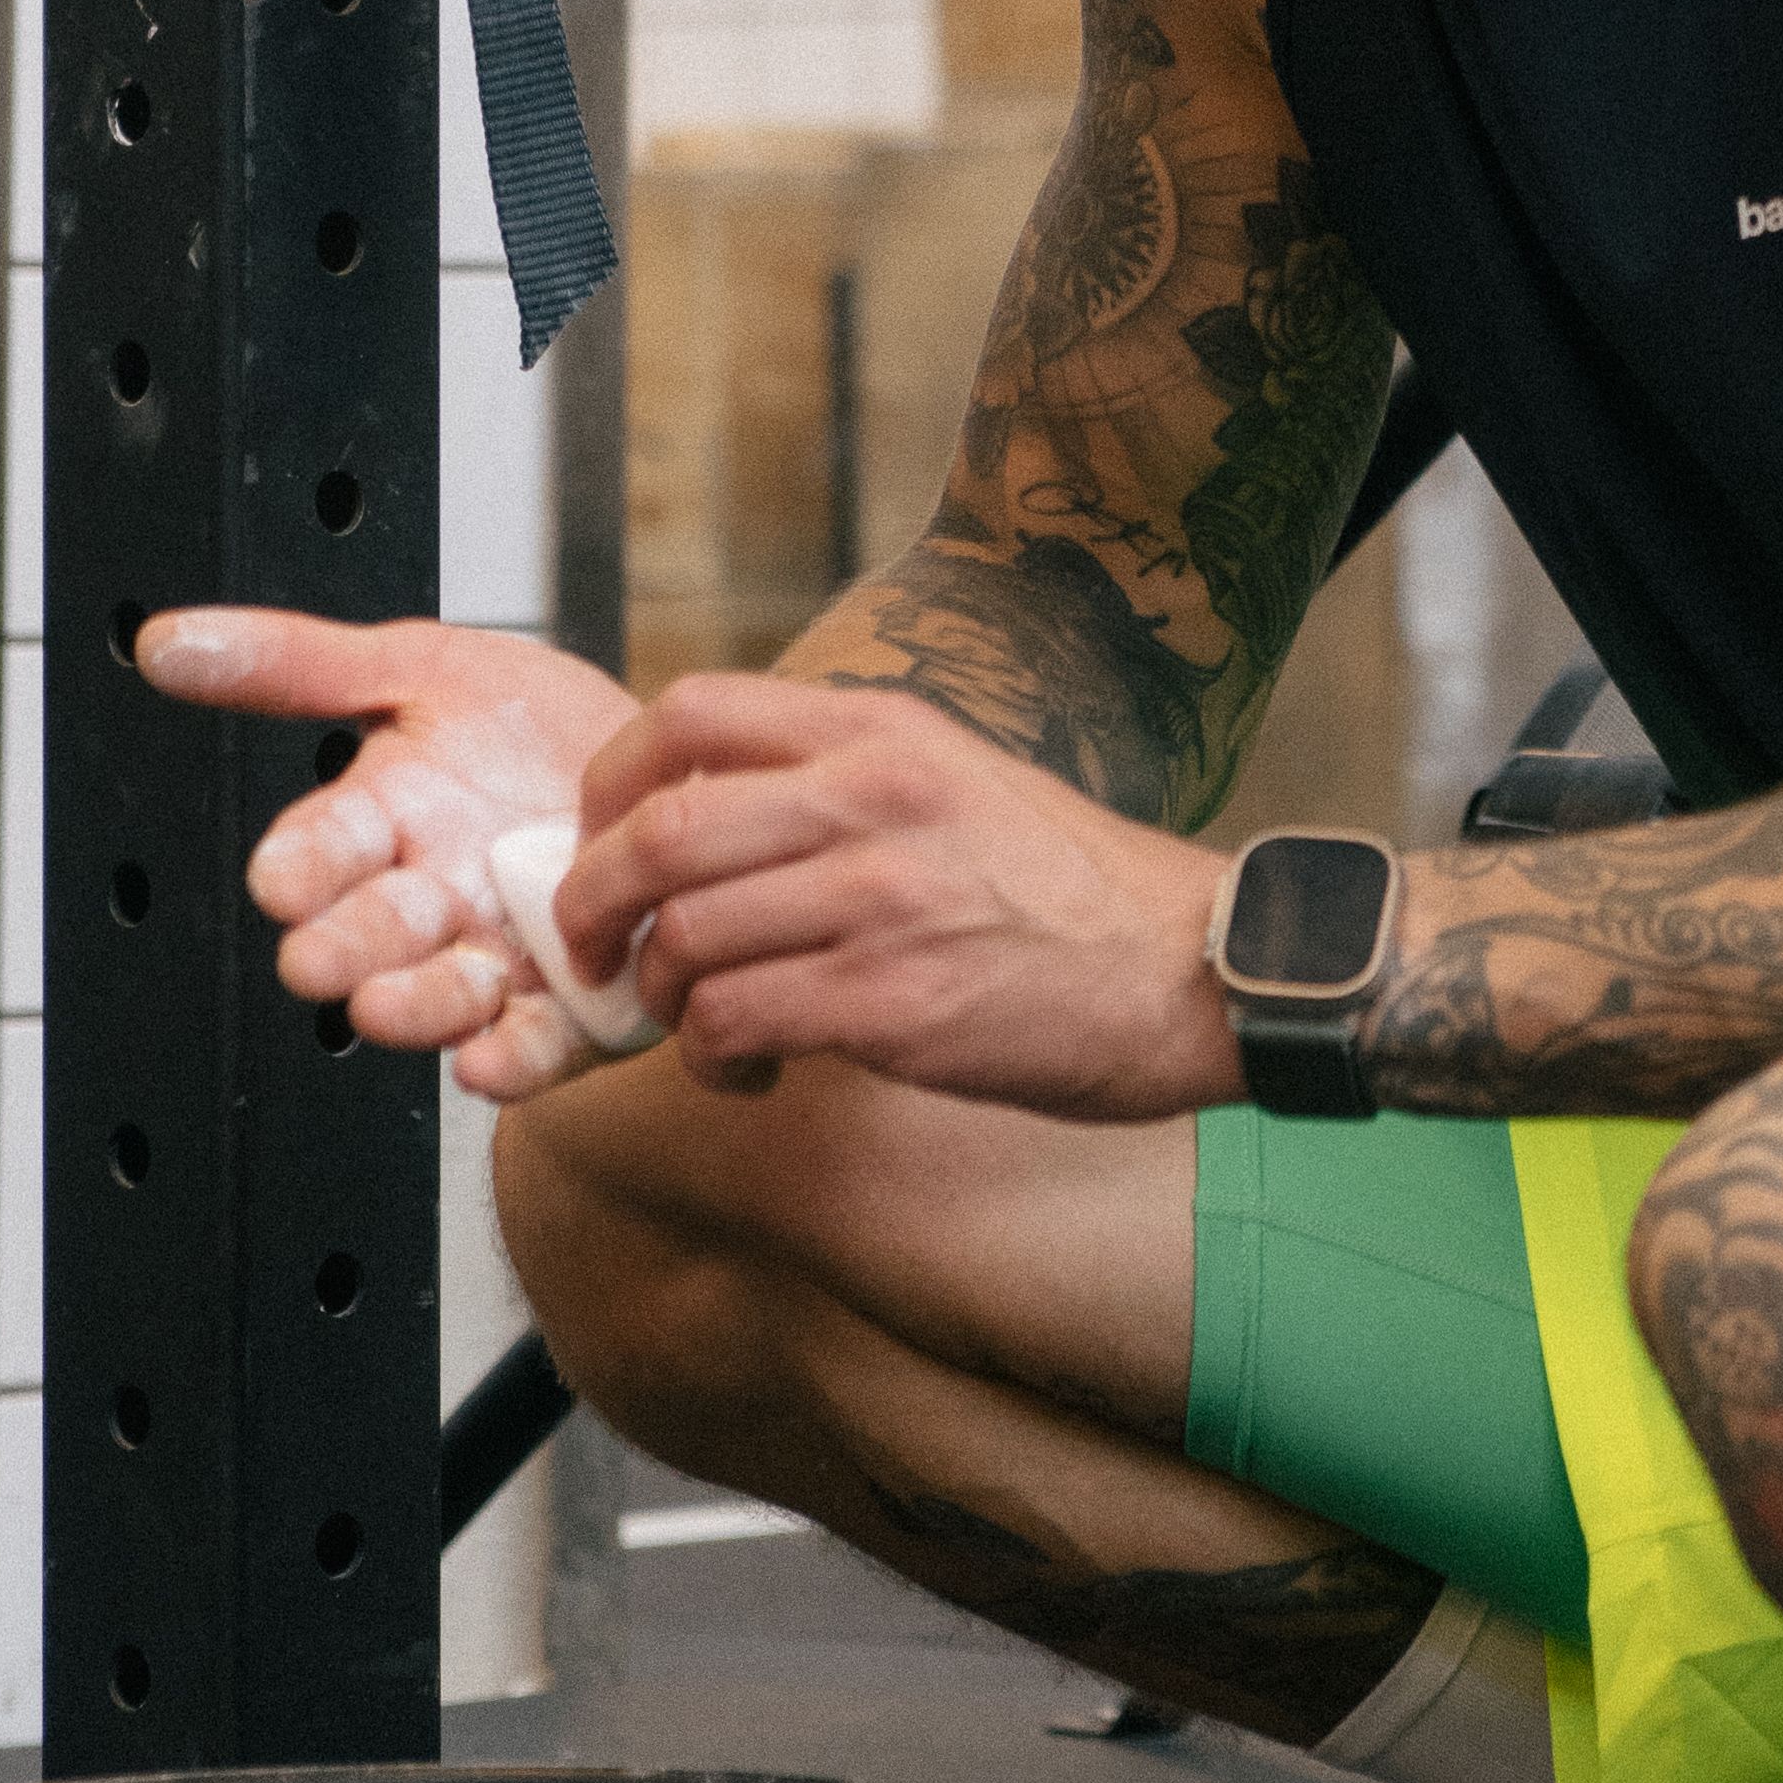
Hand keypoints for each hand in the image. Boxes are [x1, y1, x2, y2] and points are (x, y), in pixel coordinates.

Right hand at [137, 608, 636, 1101]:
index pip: (316, 851)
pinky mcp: (567, 1010)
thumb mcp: (423, 667)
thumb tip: (166, 641)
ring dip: (413, 1008)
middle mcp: (427, 902)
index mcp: (380, 823)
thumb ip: (299, 663)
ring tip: (396, 1001)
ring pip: (435, 1001)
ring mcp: (493, 959)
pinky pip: (527, 1048)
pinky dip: (506, 1061)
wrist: (672, 771)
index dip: (298, 866)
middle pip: (364, 937)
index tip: (284, 875)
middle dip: (342, 948)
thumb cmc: (538, 726)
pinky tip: (489, 1056)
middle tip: (325, 955)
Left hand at [554, 673, 1242, 1119]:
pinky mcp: (892, 1001)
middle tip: (597, 954)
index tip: (598, 844)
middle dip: (594, 906)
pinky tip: (750, 1069)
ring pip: (684, 939)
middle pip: (658, 831)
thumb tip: (704, 821)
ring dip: (662, 1001)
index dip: (608, 783)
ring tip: (702, 1027)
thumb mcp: (958, 777)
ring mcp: (881, 898)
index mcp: (883, 731)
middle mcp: (874, 797)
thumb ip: (841, 776)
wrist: (1188, 968)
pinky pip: (735, 1022)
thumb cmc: (1072, 890)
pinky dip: (712, 1058)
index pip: (687, 713)